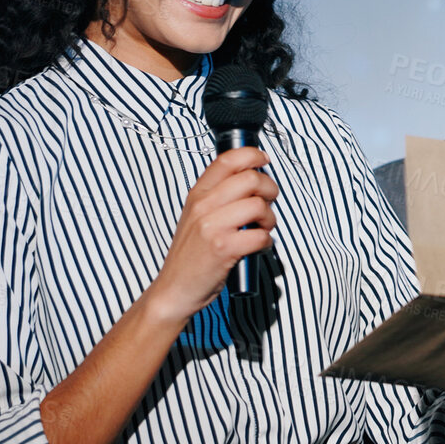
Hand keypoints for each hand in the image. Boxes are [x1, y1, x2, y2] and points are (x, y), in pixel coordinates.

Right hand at [148, 147, 277, 323]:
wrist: (174, 289)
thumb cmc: (190, 255)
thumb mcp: (195, 217)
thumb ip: (217, 196)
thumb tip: (252, 180)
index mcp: (197, 194)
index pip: (227, 160)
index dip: (252, 155)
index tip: (263, 161)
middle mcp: (203, 206)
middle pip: (250, 179)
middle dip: (270, 189)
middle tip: (268, 203)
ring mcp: (212, 227)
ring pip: (259, 205)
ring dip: (270, 218)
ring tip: (262, 228)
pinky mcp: (223, 249)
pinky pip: (261, 236)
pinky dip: (266, 242)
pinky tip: (258, 246)